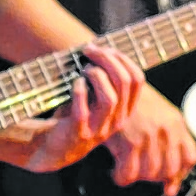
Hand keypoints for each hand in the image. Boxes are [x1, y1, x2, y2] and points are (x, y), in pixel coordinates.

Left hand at [17, 43, 143, 173]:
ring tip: (84, 69)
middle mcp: (117, 120)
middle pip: (124, 83)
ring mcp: (99, 128)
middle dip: (107, 60)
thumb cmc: (77, 114)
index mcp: (126, 109)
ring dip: (97, 76)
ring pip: (109, 99)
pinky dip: (79, 91)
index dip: (123, 59)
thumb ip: (105, 78)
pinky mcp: (79, 132)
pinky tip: (74, 83)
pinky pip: (82, 110)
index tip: (105, 48)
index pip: (137, 79)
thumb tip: (101, 48)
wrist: (57, 147)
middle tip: (90, 50)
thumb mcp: (97, 98)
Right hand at [104, 88, 195, 195]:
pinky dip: (122, 177)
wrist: (111, 85)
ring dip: (138, 176)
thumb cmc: (134, 106)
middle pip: (170, 169)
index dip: (179, 171)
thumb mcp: (159, 118)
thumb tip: (171, 192)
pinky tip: (116, 170)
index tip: (166, 176)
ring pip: (150, 173)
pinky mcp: (129, 141)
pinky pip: (129, 173)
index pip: (189, 158)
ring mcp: (148, 136)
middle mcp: (166, 129)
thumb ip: (171, 150)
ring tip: (128, 169)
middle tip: (141, 170)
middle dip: (155, 176)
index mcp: (177, 122)